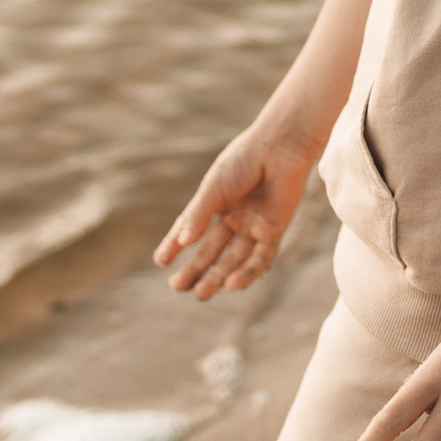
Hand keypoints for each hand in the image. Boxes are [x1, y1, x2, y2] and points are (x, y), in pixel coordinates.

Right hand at [153, 123, 322, 300]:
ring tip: (202, 293)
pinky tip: (233, 284)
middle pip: (212, 252)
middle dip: (196, 270)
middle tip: (178, 287)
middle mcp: (234, 218)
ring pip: (234, 260)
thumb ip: (200, 213)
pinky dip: (248, 272)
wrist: (280, 148)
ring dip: (219, 278)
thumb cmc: (245, 160)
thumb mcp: (215, 186)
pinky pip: (261, 258)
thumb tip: (183, 242)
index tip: (160, 262)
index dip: (174, 246)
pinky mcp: (274, 231)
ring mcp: (254, 227)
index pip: (191, 230)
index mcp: (215, 204)